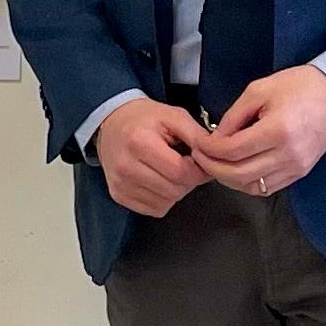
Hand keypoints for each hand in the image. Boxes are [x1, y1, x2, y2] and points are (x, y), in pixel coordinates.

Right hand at [90, 97, 211, 217]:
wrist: (112, 122)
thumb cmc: (145, 119)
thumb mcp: (174, 116)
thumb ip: (197, 135)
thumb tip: (214, 157)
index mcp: (139, 142)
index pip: (180, 173)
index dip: (198, 171)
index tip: (199, 162)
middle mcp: (126, 166)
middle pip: (174, 190)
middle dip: (188, 181)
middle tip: (185, 165)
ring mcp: (120, 183)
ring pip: (166, 203)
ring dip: (176, 191)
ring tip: (170, 171)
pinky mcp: (118, 195)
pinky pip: (153, 209)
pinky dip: (162, 199)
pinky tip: (158, 180)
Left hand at [194, 65, 325, 196]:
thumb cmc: (297, 86)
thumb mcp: (258, 90)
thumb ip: (233, 116)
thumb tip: (214, 139)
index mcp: (277, 130)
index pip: (233, 151)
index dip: (209, 150)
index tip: (198, 143)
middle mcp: (288, 155)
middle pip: (239, 174)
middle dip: (213, 168)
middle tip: (200, 156)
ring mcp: (297, 167)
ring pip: (252, 186)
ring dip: (228, 179)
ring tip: (215, 164)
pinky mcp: (300, 173)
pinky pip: (267, 188)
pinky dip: (247, 183)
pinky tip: (236, 169)